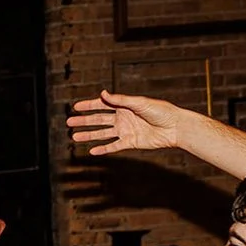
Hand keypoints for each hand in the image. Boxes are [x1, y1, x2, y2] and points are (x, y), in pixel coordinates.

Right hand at [67, 91, 195, 156]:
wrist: (176, 127)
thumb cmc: (161, 111)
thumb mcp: (139, 103)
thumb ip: (120, 100)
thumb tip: (103, 94)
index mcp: (124, 106)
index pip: (102, 105)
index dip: (89, 106)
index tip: (76, 107)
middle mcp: (123, 118)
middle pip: (99, 119)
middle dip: (84, 121)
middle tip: (69, 122)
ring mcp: (126, 130)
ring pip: (103, 133)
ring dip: (89, 135)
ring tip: (75, 137)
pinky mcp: (131, 142)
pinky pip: (114, 146)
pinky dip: (104, 149)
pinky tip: (93, 151)